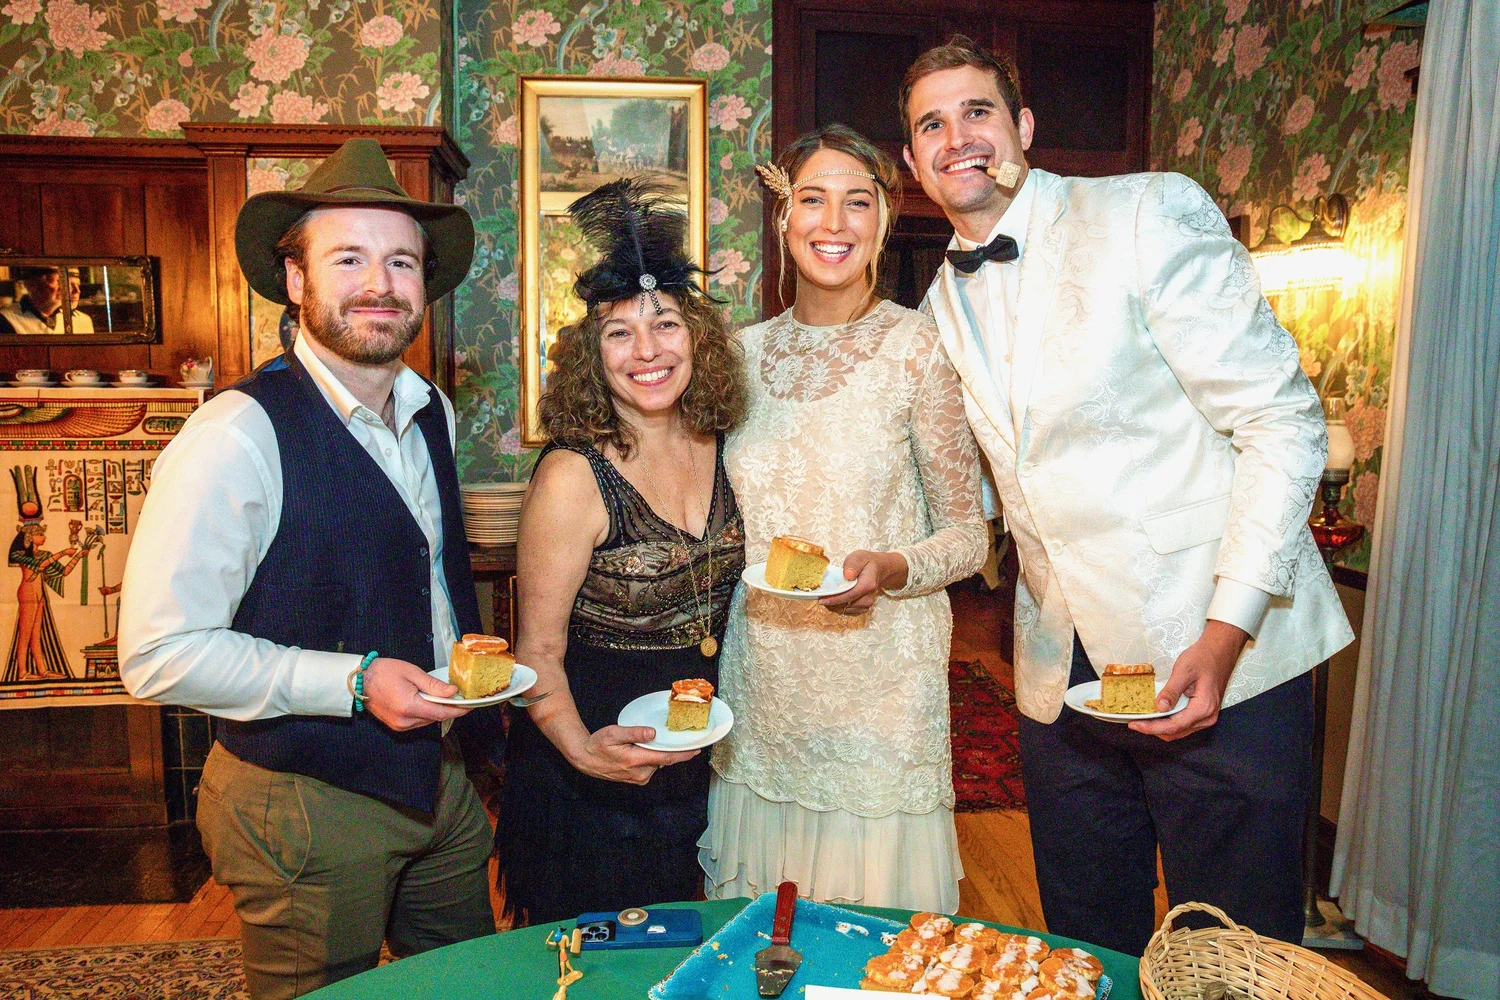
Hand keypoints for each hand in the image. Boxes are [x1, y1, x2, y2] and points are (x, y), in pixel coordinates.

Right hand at [362, 656, 471, 731]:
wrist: (359, 680)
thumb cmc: (384, 672)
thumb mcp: (412, 673)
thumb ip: (433, 685)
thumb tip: (452, 693)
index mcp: (409, 706)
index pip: (441, 712)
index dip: (458, 710)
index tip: (471, 705)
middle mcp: (404, 721)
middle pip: (435, 717)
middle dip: (448, 708)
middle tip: (458, 696)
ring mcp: (399, 725)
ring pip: (427, 720)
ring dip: (436, 710)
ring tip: (442, 696)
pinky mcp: (396, 726)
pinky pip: (417, 721)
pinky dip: (425, 712)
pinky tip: (426, 701)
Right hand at [566, 725, 699, 784]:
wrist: (585, 759)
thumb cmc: (598, 745)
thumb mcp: (614, 734)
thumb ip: (634, 733)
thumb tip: (653, 733)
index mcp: (635, 761)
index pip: (666, 758)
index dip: (683, 754)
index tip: (696, 750)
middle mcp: (640, 773)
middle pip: (664, 761)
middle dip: (674, 751)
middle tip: (683, 739)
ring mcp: (638, 778)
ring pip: (658, 763)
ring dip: (661, 754)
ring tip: (658, 742)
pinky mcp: (636, 779)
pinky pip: (651, 767)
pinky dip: (654, 758)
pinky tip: (649, 749)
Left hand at [819, 550, 907, 614]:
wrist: (877, 569)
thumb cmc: (866, 562)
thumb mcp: (859, 557)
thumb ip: (853, 565)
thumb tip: (848, 575)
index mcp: (867, 585)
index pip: (849, 596)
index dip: (834, 599)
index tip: (821, 600)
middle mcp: (868, 598)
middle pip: (846, 605)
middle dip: (831, 603)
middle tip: (820, 596)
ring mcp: (866, 605)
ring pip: (845, 610)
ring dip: (834, 606)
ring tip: (825, 597)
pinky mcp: (862, 608)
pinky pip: (847, 612)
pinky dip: (838, 607)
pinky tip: (833, 600)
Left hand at [1129, 620, 1249, 740]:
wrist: (1220, 652)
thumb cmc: (1203, 658)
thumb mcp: (1184, 670)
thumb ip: (1172, 691)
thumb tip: (1160, 708)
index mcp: (1203, 707)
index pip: (1174, 726)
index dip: (1152, 727)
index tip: (1134, 724)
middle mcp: (1207, 717)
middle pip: (1176, 732)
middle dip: (1153, 729)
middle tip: (1134, 722)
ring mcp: (1207, 717)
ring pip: (1179, 730)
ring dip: (1160, 727)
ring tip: (1142, 720)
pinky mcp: (1203, 713)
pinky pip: (1184, 724)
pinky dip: (1169, 722)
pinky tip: (1156, 715)